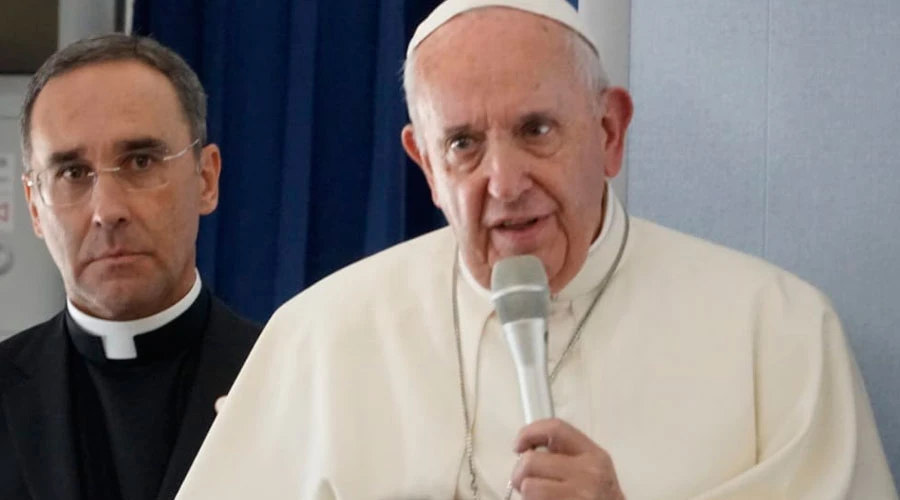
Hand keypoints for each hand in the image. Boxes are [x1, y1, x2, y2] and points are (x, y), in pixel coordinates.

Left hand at [510, 418, 624, 499]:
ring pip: (529, 486)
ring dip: (527, 494)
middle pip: (532, 461)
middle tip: (524, 483)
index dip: (529, 432)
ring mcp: (580, 494)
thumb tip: (527, 450)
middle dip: (520, 473)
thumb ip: (566, 455)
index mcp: (593, 454)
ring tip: (539, 497)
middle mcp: (589, 473)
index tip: (518, 446)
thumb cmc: (599, 497)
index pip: (555, 428)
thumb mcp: (592, 470)